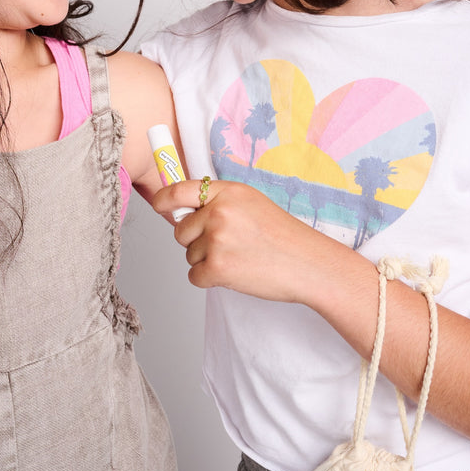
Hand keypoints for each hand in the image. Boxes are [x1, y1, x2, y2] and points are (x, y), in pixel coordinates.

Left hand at [151, 179, 346, 304]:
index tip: (159, 207)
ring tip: (240, 258)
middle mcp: (219, 212)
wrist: (309, 265)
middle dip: (196, 241)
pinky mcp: (217, 267)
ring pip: (188, 255)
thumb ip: (218, 203)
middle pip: (180, 230)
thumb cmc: (284, 237)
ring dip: (207, 261)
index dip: (163, 201)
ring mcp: (217, 239)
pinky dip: (210, 279)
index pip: (179, 191)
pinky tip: (236, 274)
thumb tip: (179, 210)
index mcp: (228, 192)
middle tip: (228, 246)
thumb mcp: (252, 204)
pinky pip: (194, 276)